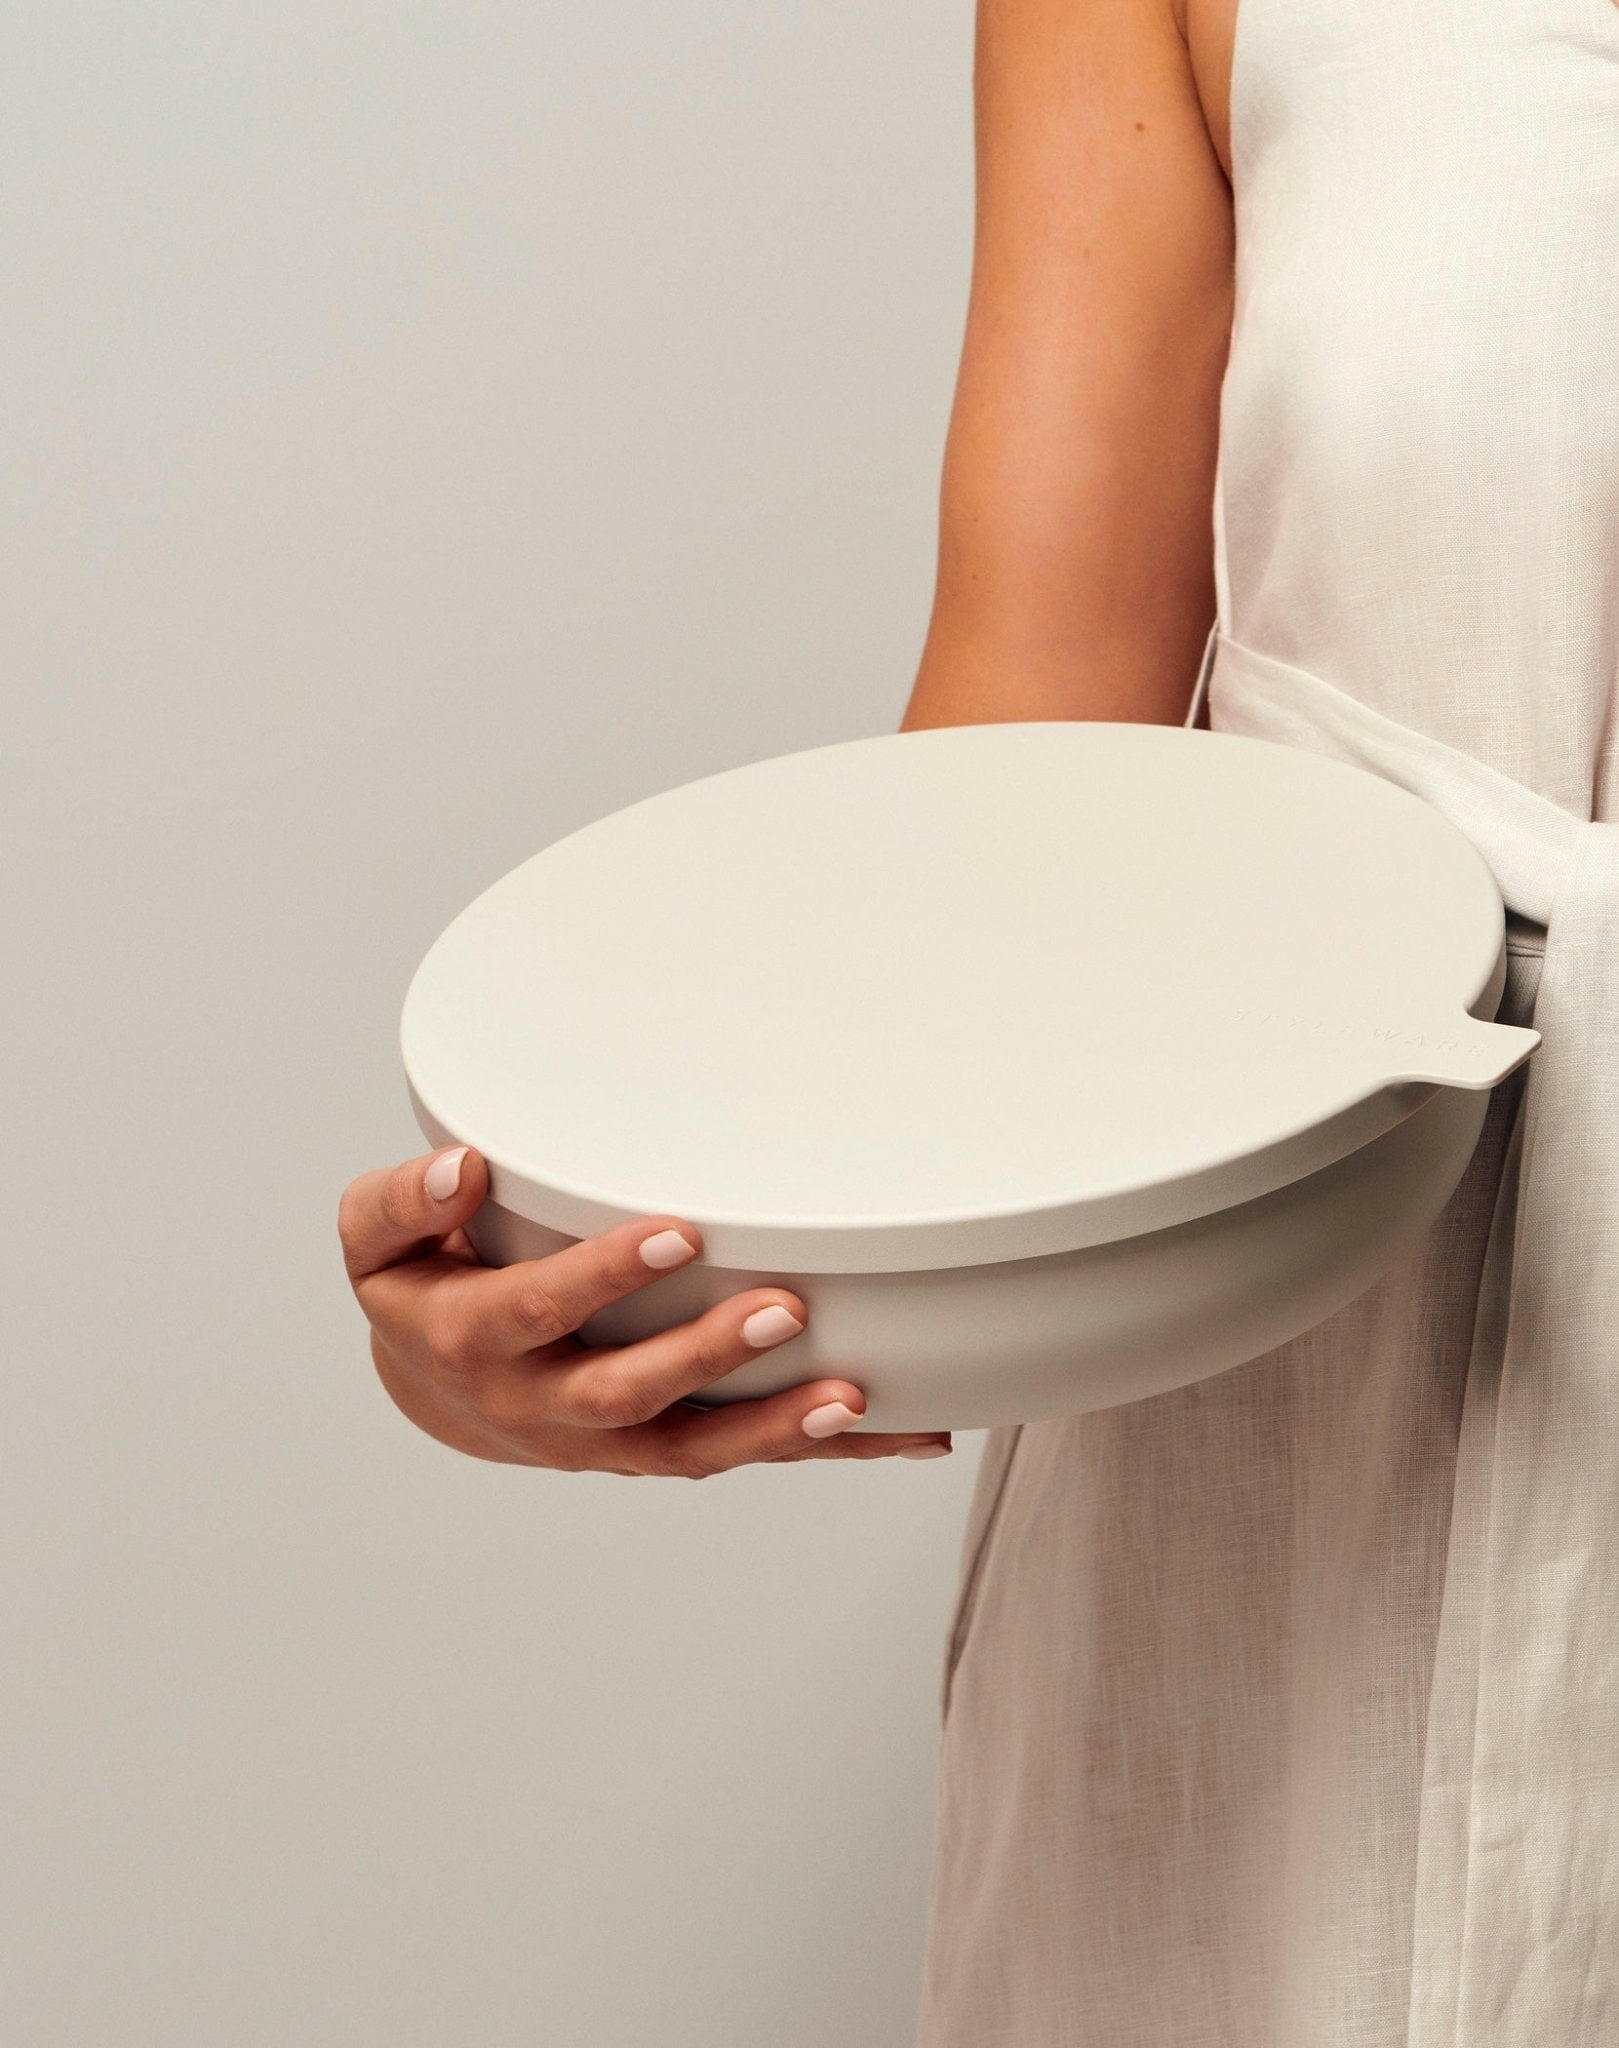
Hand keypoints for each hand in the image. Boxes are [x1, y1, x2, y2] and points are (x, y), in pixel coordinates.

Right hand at [339, 1145, 952, 1475]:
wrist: (436, 1388)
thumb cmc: (421, 1283)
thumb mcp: (376, 1238)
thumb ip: (404, 1201)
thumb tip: (464, 1168)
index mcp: (471, 1340)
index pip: (535, 1310)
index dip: (602, 1277)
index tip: (677, 1232)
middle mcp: (537, 1405)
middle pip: (623, 1395)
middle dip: (704, 1355)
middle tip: (783, 1308)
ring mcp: (602, 1442)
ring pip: (690, 1449)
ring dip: (775, 1429)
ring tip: (855, 1397)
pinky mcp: (655, 1452)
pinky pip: (739, 1455)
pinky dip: (819, 1448)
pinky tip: (907, 1431)